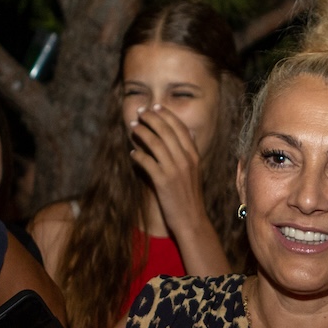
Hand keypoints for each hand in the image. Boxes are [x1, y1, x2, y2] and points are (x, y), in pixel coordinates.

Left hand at [129, 107, 207, 238]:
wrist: (192, 220)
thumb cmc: (190, 196)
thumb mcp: (196, 170)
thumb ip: (191, 151)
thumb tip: (190, 132)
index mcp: (194, 155)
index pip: (180, 128)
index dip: (166, 115)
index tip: (155, 107)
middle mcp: (186, 160)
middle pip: (166, 131)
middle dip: (151, 118)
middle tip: (140, 111)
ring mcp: (175, 170)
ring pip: (155, 143)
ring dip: (142, 132)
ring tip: (133, 127)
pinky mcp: (163, 181)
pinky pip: (147, 162)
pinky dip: (138, 155)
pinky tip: (132, 153)